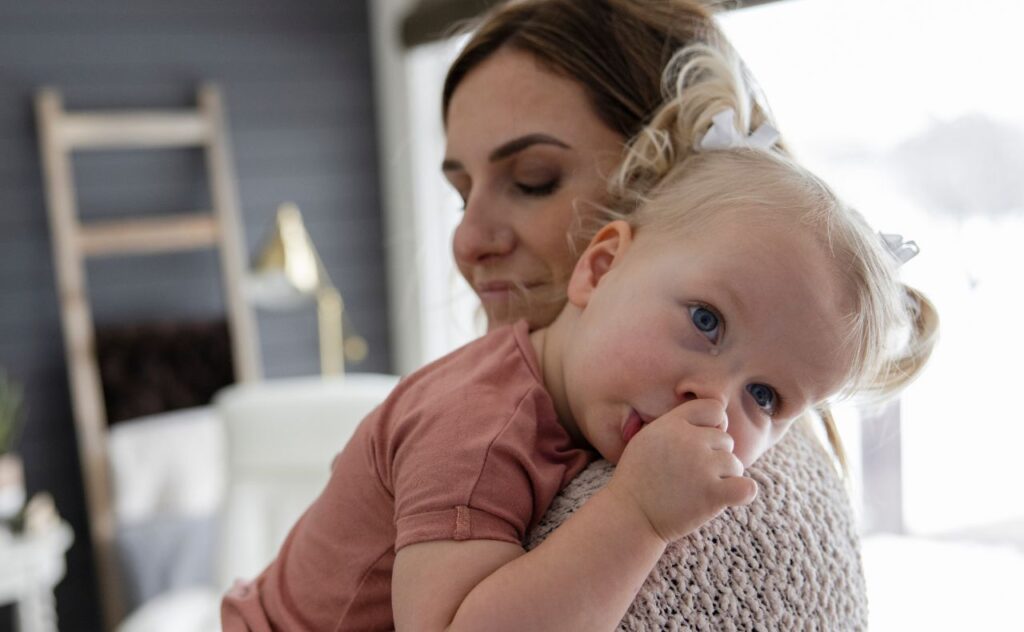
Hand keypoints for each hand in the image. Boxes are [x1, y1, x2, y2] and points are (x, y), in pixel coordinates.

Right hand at [605, 399, 757, 543]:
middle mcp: (689, 440)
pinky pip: (747, 488)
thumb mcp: (647, 439)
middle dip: (715, 456)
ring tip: (700, 489)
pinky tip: (729, 497)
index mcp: (672, 424)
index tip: (702, 443)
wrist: (630, 516)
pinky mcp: (712, 494)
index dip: (713, 425)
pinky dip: (742, 492)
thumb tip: (715, 420)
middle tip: (693, 475)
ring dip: (724, 477)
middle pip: (726, 439)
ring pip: (735, 464)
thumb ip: (676, 425)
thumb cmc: (638, 479)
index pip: (714, 409)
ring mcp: (702, 466)